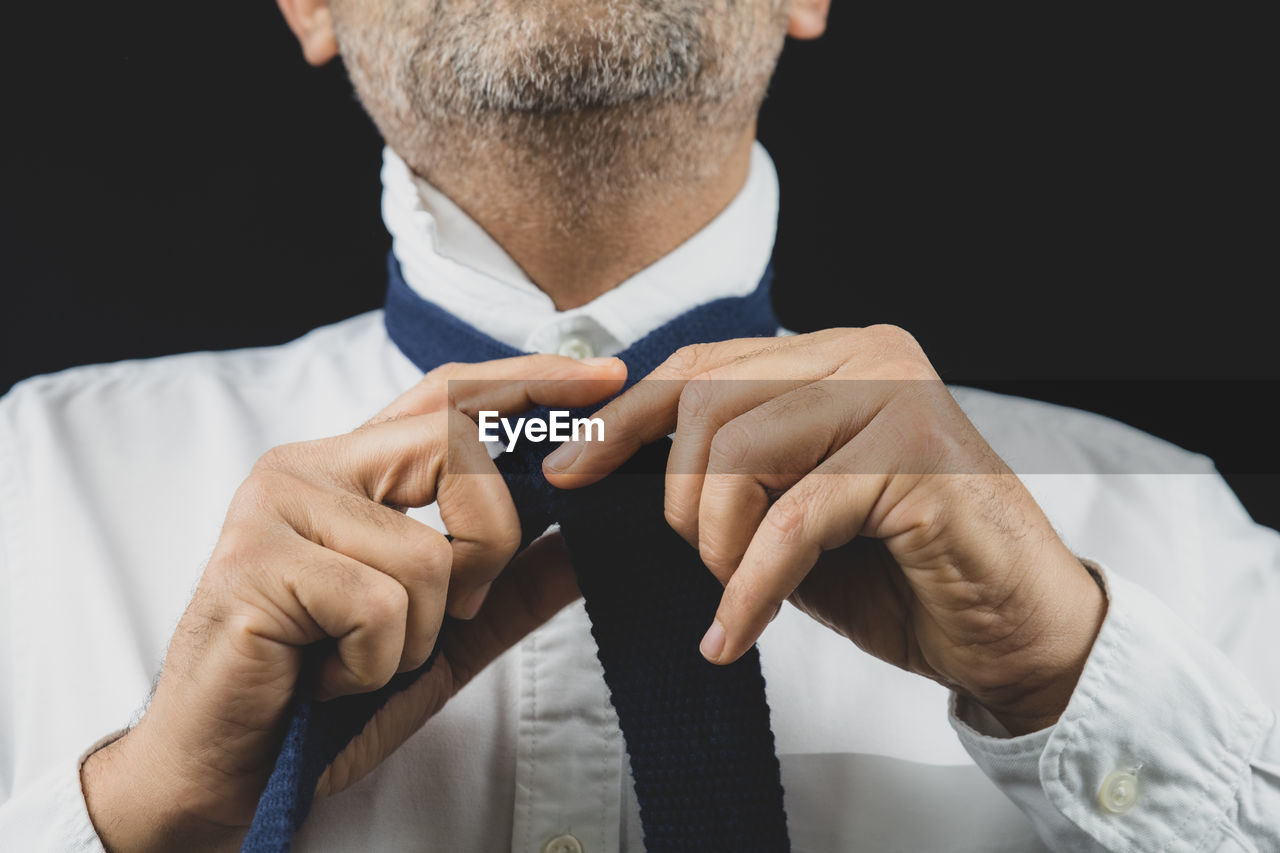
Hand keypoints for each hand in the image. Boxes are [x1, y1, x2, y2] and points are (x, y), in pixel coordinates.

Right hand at [82, 354, 625, 851]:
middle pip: (455, 447)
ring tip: (358, 660)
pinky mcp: (253, 564)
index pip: (448, 396)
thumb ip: (512, 581)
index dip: (529, 380)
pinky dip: (375, 665)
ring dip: (418, 638)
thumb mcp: (445, 631)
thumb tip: (588, 539)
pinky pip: (380, 606)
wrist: (234, 770)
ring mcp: (274, 510)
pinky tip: (328, 678)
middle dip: (489, 542)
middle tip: (450, 610)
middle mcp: (307, 469)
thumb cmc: (331, 693)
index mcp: (349, 470)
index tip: (608, 381)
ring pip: (428, 552)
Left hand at [544, 327, 1105, 734]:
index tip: (568, 473)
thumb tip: (604, 464)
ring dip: (719, 545)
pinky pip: (793, 518)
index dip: (623, 420)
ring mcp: (899, 397)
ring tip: (740, 595)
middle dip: (681, 504)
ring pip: (740, 452)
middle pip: (708, 403)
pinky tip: (738, 633)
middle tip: (708, 568)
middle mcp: (868, 357)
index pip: (701, 367)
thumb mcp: (786, 512)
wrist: (1012, 633)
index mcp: (834, 355)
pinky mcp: (922, 457)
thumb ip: (723, 474)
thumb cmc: (896, 573)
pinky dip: (752, 587)